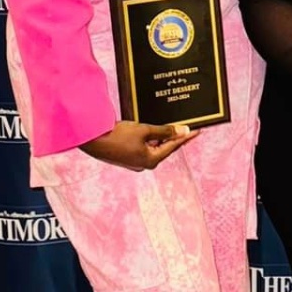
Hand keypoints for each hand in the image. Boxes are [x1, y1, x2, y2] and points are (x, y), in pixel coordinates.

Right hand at [79, 120, 197, 170]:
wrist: (93, 139)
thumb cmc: (118, 135)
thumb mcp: (144, 130)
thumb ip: (165, 131)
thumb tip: (182, 130)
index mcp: (150, 160)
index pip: (174, 146)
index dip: (186, 137)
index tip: (197, 130)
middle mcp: (144, 164)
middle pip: (165, 148)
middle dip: (175, 137)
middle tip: (188, 127)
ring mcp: (135, 162)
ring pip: (155, 147)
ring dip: (163, 137)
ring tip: (173, 127)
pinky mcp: (128, 157)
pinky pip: (145, 147)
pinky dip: (152, 138)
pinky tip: (156, 131)